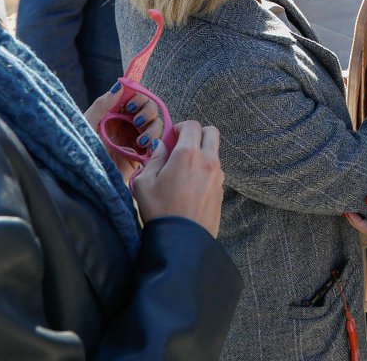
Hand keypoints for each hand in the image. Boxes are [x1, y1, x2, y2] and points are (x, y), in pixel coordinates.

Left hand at [85, 83, 165, 181]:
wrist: (84, 178)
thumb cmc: (80, 149)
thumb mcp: (87, 124)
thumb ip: (102, 104)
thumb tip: (119, 85)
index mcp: (115, 114)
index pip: (135, 97)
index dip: (138, 97)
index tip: (130, 105)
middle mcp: (128, 125)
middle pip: (150, 109)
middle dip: (148, 111)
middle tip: (137, 120)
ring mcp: (136, 140)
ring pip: (156, 126)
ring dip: (152, 129)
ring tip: (141, 140)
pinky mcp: (141, 156)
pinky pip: (157, 146)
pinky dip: (156, 144)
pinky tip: (145, 148)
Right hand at [131, 121, 224, 236]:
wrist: (181, 241)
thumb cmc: (159, 211)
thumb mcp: (144, 183)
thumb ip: (153, 159)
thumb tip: (161, 147)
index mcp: (188, 154)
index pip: (192, 125)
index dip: (180, 127)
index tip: (171, 138)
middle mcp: (208, 161)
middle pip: (211, 132)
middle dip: (197, 134)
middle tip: (182, 146)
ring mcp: (218, 176)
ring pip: (215, 152)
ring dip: (202, 153)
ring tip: (184, 171)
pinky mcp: (222, 191)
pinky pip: (216, 172)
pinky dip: (206, 171)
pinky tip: (191, 187)